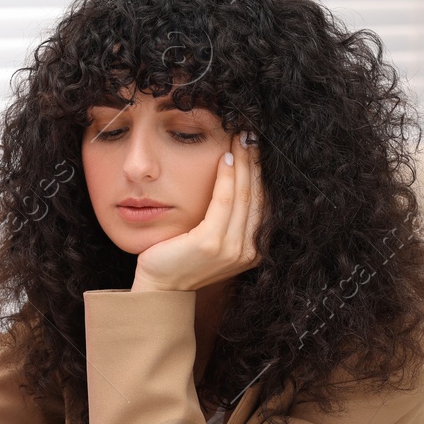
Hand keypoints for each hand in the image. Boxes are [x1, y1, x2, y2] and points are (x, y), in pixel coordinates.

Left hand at [131, 134, 265, 292]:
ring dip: (244, 163)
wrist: (160, 288)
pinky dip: (226, 177)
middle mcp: (248, 251)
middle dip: (255, 162)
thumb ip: (229, 220)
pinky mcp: (211, 242)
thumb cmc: (181, 260)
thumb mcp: (213, 240)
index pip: (263, 203)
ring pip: (243, 195)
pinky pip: (223, 202)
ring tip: (240, 138)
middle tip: (251, 134)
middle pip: (257, 196)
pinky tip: (225, 158)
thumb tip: (238, 182)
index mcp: (253, 250)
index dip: (261, 172)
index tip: (257, 147)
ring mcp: (232, 248)